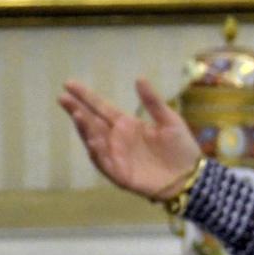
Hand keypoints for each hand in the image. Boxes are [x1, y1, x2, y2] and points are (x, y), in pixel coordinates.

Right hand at [58, 78, 199, 201]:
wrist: (191, 176)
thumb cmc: (180, 148)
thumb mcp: (169, 120)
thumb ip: (153, 102)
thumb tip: (139, 78)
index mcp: (126, 124)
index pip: (101, 107)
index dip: (86, 96)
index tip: (69, 83)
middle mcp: (116, 138)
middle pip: (91, 122)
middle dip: (77, 110)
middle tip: (62, 97)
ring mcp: (116, 156)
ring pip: (93, 141)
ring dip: (84, 129)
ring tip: (77, 114)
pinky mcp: (119, 173)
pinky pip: (104, 163)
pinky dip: (97, 152)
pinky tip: (94, 141)